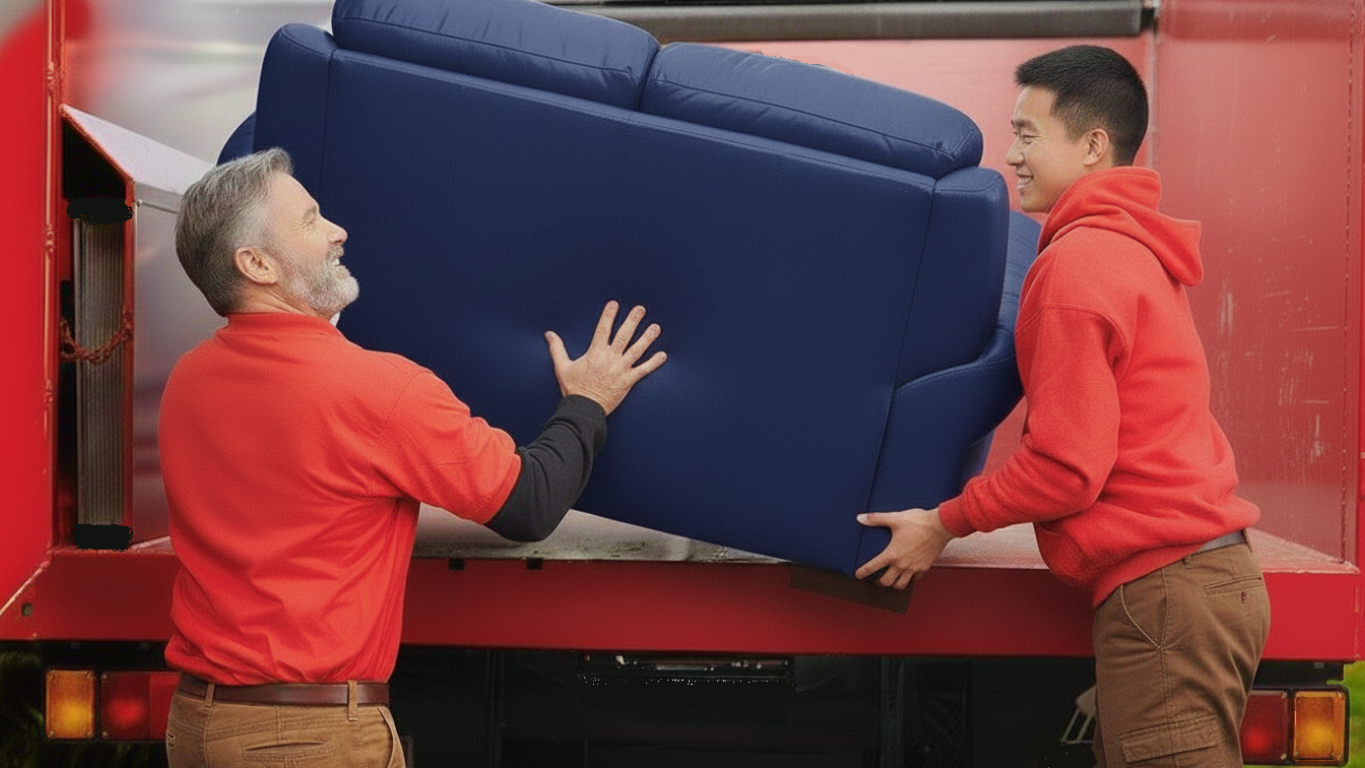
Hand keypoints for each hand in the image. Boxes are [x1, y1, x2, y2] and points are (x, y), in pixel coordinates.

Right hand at [545, 301, 666, 415]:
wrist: (584, 409)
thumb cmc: (573, 389)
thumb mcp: (562, 367)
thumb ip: (557, 348)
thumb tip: (548, 334)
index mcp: (595, 353)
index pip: (603, 329)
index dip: (609, 315)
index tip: (614, 304)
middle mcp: (609, 359)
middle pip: (624, 336)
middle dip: (633, 321)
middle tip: (640, 309)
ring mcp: (620, 370)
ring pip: (637, 350)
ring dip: (647, 338)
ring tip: (655, 327)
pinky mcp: (628, 381)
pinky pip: (643, 370)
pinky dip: (654, 363)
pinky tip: (663, 355)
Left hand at [854, 507, 954, 589]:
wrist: (941, 526)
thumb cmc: (918, 522)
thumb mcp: (894, 518)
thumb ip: (876, 519)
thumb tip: (861, 518)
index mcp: (892, 554)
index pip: (872, 567)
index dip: (862, 572)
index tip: (858, 575)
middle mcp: (902, 564)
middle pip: (886, 582)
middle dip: (879, 582)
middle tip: (876, 578)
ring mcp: (914, 568)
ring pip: (901, 585)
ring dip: (894, 584)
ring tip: (891, 580)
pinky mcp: (925, 567)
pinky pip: (915, 580)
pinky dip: (910, 580)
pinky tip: (907, 575)